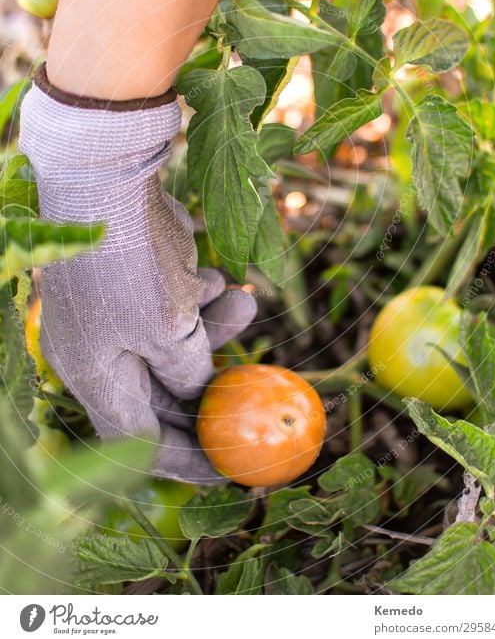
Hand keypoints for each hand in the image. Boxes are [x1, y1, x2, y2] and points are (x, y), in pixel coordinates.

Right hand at [20, 65, 256, 483]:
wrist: (106, 170)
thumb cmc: (131, 260)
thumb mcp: (168, 331)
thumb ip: (189, 374)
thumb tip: (201, 398)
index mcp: (95, 374)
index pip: (139, 440)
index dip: (187, 458)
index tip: (232, 467)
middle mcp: (99, 348)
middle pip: (163, 389)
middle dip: (214, 383)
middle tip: (256, 385)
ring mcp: (114, 310)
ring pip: (174, 341)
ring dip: (215, 330)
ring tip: (244, 304)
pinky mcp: (133, 276)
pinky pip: (171, 303)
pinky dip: (198, 297)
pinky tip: (214, 277)